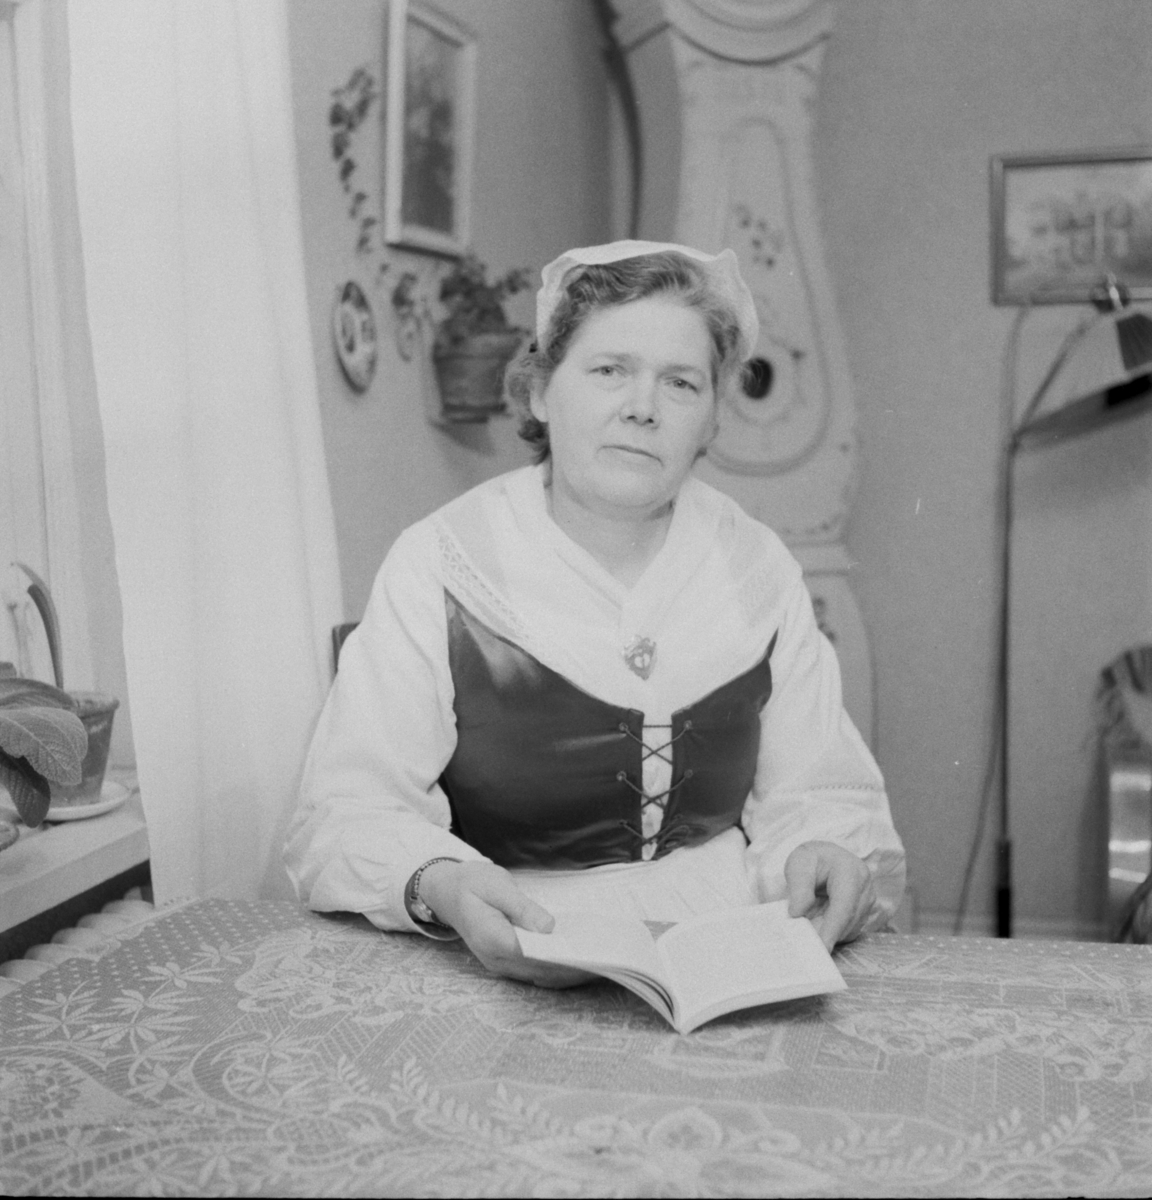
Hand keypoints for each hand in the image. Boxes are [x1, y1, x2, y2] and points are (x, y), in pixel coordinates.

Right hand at [419, 860, 594, 988]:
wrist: (448, 891)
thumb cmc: (473, 884)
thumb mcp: (497, 886)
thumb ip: (522, 908)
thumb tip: (548, 927)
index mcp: (494, 940)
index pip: (537, 957)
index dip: (566, 960)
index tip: (592, 955)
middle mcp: (497, 960)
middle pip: (541, 973)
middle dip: (573, 969)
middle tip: (606, 961)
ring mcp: (500, 965)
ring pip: (540, 977)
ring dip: (568, 973)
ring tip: (598, 963)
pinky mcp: (506, 962)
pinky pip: (535, 972)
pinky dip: (556, 969)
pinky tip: (576, 960)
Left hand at [784, 841, 875, 950]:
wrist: (823, 859)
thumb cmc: (810, 860)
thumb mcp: (798, 864)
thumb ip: (798, 887)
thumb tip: (798, 912)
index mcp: (850, 869)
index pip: (844, 904)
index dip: (833, 928)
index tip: (822, 947)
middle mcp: (865, 886)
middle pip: (849, 920)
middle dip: (827, 935)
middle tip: (805, 947)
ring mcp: (867, 901)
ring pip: (849, 929)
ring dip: (829, 934)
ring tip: (807, 933)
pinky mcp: (864, 913)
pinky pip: (848, 932)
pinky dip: (832, 934)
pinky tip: (817, 929)